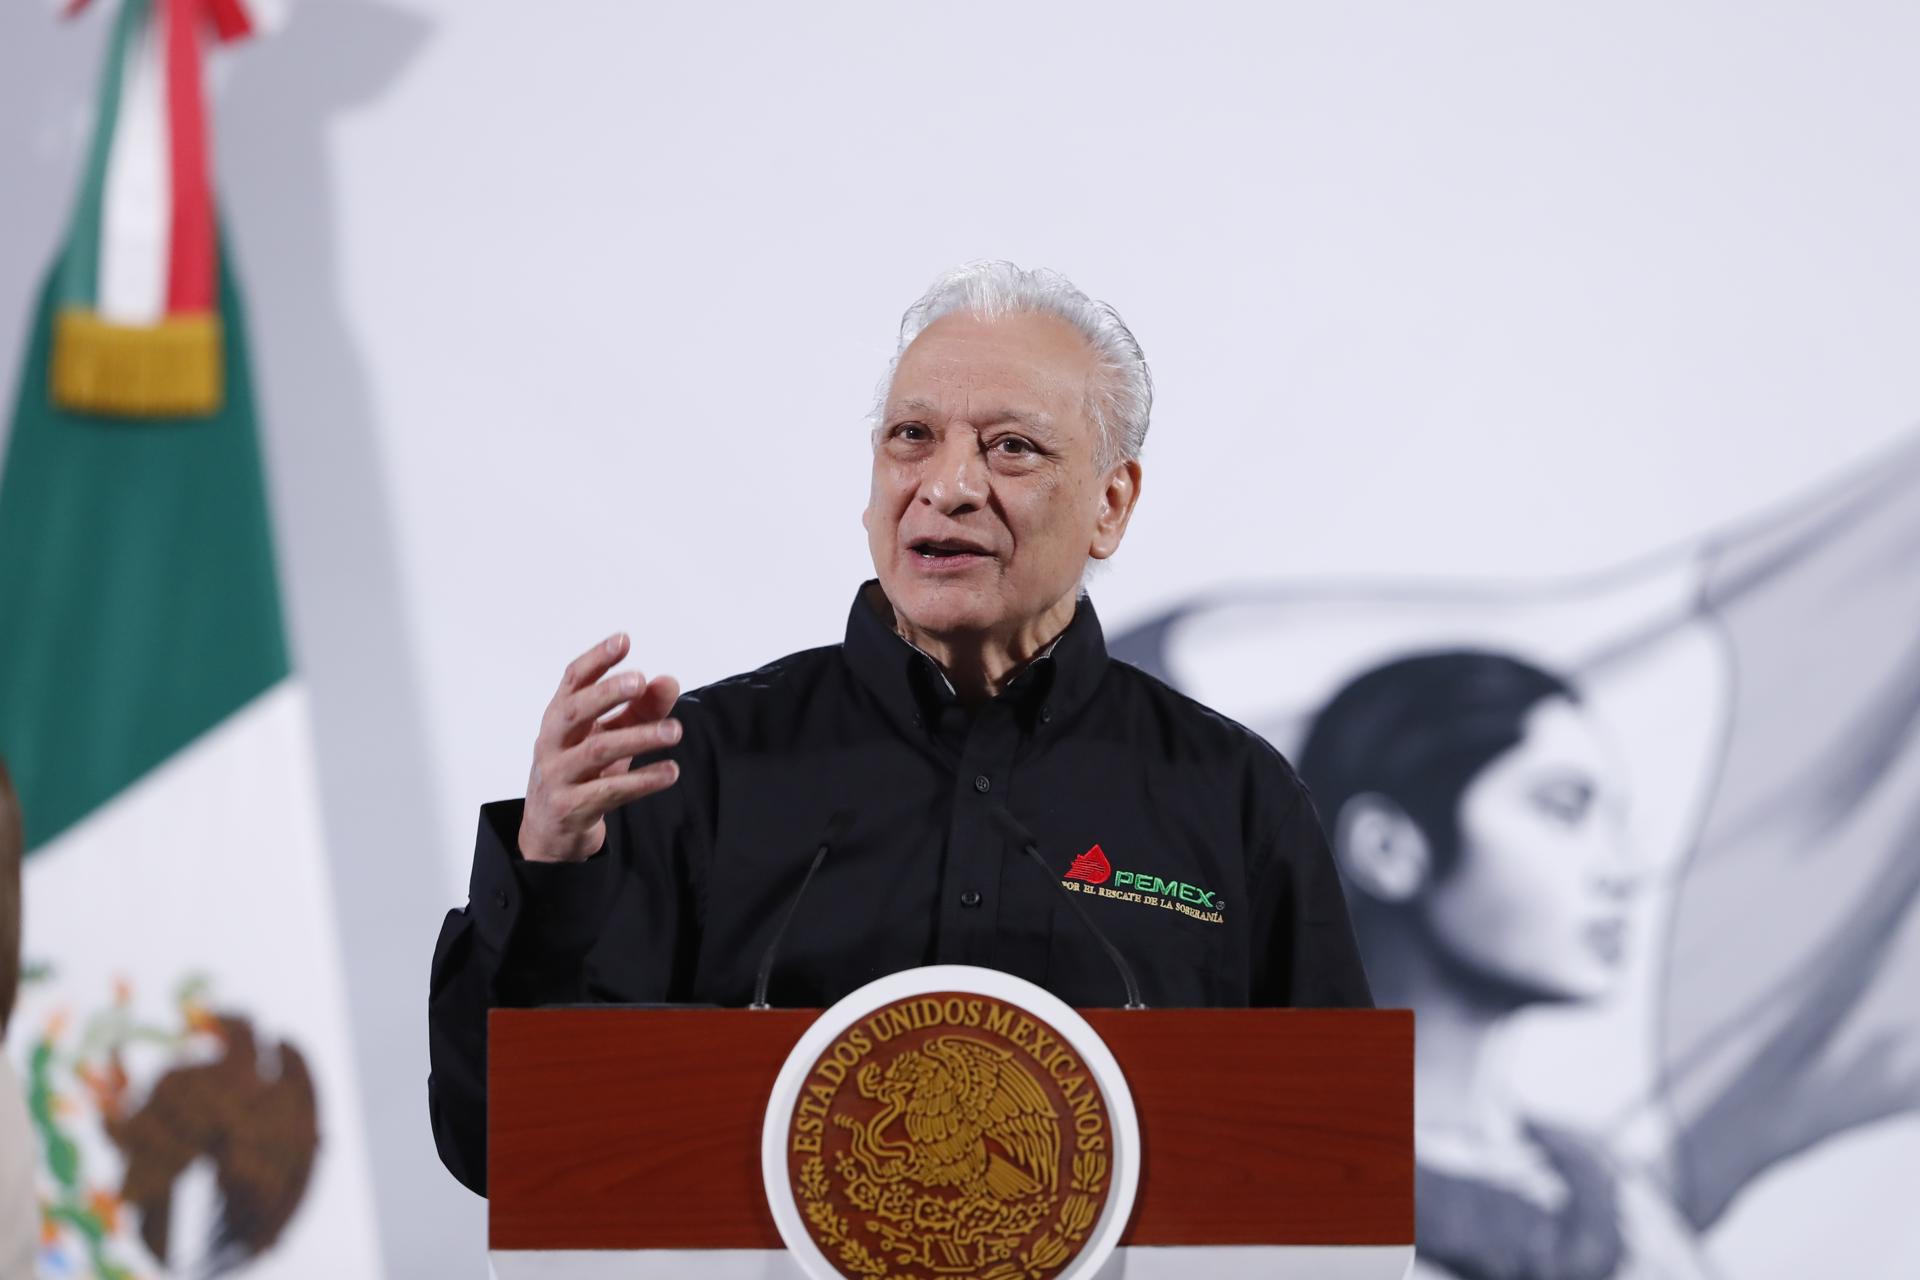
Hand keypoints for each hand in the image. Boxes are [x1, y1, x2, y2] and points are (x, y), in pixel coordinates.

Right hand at [518, 632, 681, 862]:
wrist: (552, 831)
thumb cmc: (583, 773)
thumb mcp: (611, 736)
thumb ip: (640, 709)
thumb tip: (669, 680)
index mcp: (559, 718)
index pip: (572, 681)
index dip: (596, 660)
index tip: (624, 640)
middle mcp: (551, 743)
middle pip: (575, 710)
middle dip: (607, 693)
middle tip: (641, 681)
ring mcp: (557, 776)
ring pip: (595, 751)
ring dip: (638, 737)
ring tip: (674, 731)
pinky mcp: (570, 807)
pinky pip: (608, 791)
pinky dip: (642, 780)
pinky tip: (670, 771)